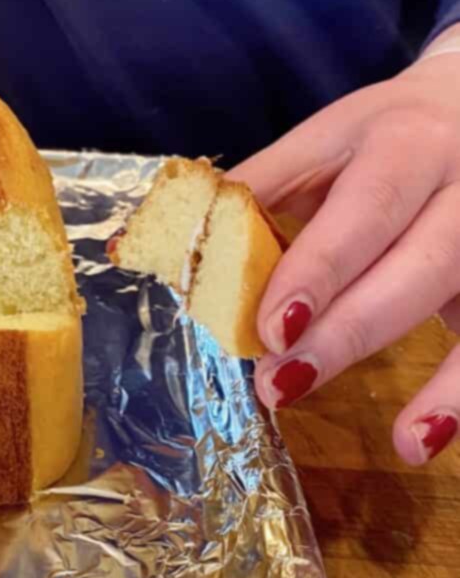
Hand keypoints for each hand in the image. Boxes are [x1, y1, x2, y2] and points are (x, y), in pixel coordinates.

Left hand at [229, 44, 459, 464]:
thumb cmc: (381, 136)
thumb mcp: (321, 144)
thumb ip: (253, 193)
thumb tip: (148, 242)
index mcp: (402, 142)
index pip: (364, 208)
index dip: (320, 269)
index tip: (269, 327)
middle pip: (420, 262)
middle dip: (353, 330)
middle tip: (283, 385)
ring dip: (445, 382)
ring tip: (404, 440)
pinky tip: (429, 441)